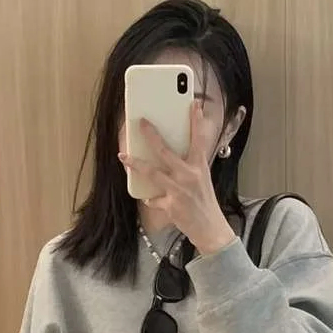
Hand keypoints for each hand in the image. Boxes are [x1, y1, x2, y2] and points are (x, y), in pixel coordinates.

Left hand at [119, 102, 236, 255]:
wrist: (210, 228)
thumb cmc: (204, 202)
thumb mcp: (202, 179)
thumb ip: (189, 165)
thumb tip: (171, 153)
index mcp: (199, 167)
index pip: (198, 139)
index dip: (196, 121)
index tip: (193, 104)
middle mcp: (189, 176)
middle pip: (165, 151)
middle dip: (151, 135)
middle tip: (141, 123)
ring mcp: (178, 190)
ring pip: (152, 172)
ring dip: (135, 164)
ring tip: (123, 156)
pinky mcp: (170, 205)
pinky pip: (153, 199)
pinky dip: (151, 198)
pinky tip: (149, 198)